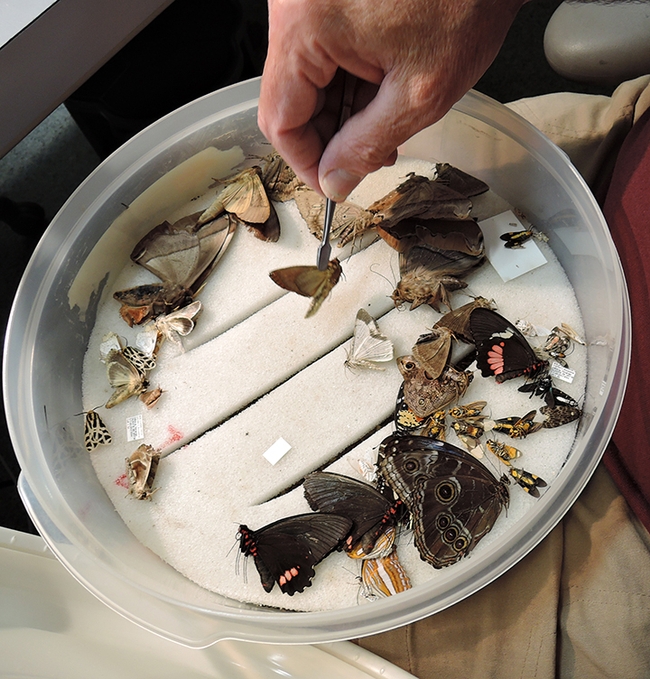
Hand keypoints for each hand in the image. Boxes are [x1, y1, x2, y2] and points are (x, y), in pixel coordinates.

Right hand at [258, 0, 526, 200]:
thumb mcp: (420, 93)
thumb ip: (368, 146)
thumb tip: (334, 180)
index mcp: (304, 25)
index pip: (279, 120)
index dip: (307, 163)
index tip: (334, 183)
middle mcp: (293, 6)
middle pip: (289, 100)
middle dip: (329, 137)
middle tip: (368, 157)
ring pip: (305, 82)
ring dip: (340, 112)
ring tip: (384, 124)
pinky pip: (319, 56)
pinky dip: (345, 82)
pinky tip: (378, 93)